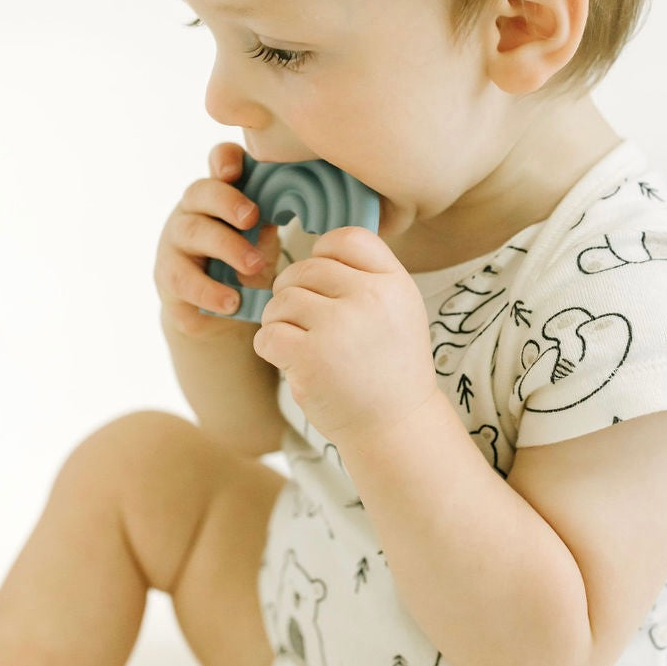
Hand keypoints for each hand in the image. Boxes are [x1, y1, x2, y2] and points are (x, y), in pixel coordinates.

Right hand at [155, 142, 279, 335]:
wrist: (217, 311)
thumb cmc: (244, 262)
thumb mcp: (262, 239)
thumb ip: (270, 222)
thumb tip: (298, 208)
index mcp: (222, 193)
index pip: (219, 162)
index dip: (224, 159)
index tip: (236, 170)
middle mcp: (193, 210)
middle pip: (200, 192)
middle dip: (227, 202)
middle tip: (252, 218)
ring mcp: (176, 242)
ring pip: (191, 232)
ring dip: (225, 247)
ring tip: (253, 266)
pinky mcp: (168, 276)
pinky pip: (183, 279)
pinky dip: (209, 291)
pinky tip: (232, 302)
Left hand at [253, 227, 438, 441]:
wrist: (394, 426)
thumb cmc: (389, 365)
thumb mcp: (399, 309)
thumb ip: (367, 275)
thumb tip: (317, 248)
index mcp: (394, 283)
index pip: (347, 239)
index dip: (325, 255)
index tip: (326, 284)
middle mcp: (369, 299)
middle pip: (306, 269)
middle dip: (295, 292)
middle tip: (307, 322)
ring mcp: (339, 327)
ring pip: (281, 300)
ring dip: (281, 321)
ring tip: (302, 343)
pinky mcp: (310, 359)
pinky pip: (267, 334)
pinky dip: (271, 347)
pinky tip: (293, 361)